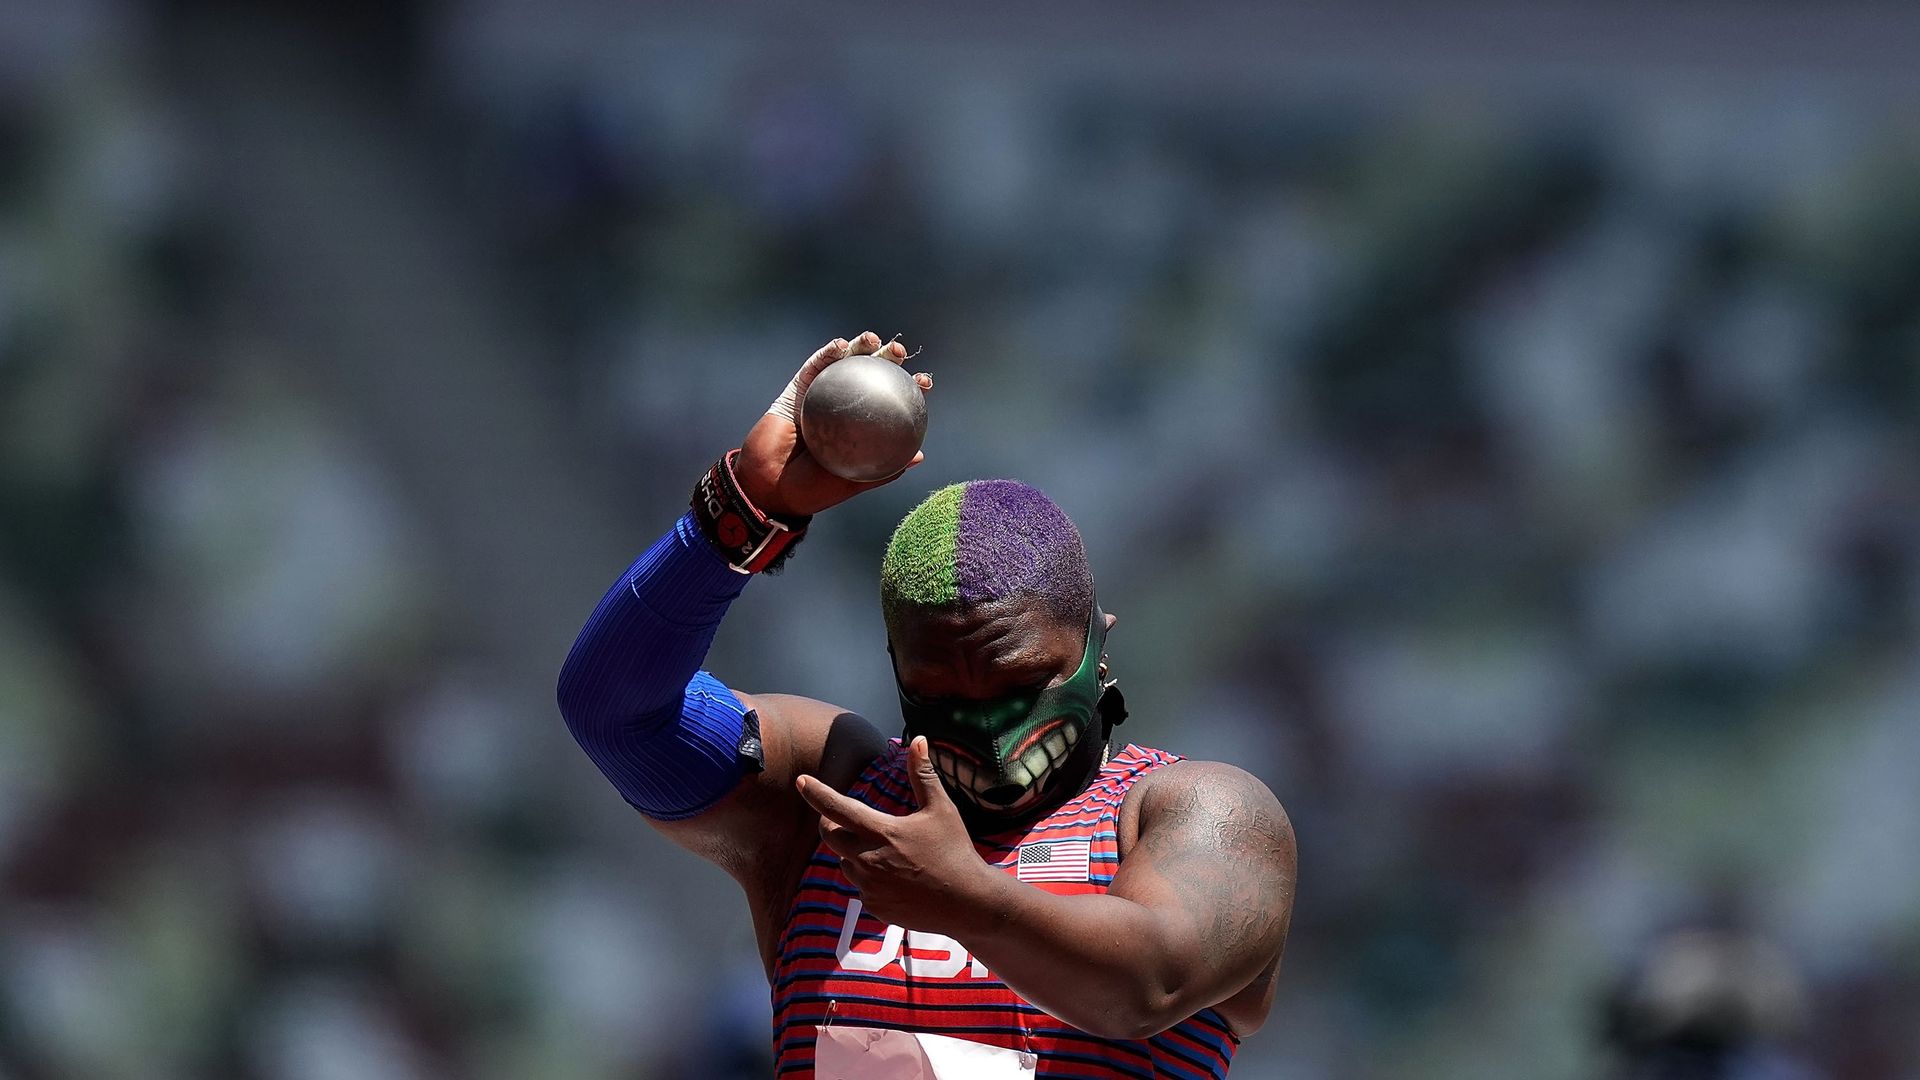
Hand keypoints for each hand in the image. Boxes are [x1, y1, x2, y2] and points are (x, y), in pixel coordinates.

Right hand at [736, 331, 933, 517]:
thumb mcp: (854, 481)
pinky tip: (841, 346)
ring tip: (873, 339)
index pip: (889, 402)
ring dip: (859, 346)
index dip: (909, 388)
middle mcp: (843, 408)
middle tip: (900, 352)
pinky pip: (815, 366)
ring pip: (844, 364)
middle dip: (888, 358)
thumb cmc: (813, 490)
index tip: (925, 382)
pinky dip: (828, 353)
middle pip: (870, 375)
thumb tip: (920, 455)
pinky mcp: (797, 389)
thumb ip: (885, 469)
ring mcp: (820, 396)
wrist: (771, 488)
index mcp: (859, 427)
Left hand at [796, 736, 997, 933]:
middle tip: (847, 819)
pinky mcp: (874, 906)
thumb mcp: (941, 809)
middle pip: (831, 837)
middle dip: (832, 824)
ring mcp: (869, 886)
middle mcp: (868, 860)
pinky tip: (897, 878)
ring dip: (854, 853)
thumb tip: (918, 740)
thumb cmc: (955, 851)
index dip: (817, 793)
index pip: (838, 809)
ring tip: (888, 853)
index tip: (801, 781)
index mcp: (882, 832)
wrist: (967, 903)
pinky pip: (860, 887)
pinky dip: (869, 878)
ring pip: (845, 863)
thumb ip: (922, 775)